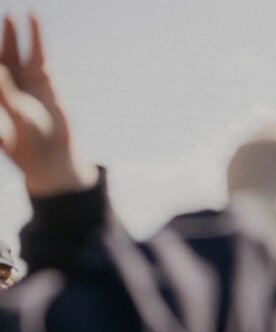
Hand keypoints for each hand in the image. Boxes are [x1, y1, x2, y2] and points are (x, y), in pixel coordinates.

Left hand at [0, 14, 96, 196]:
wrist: (53, 155)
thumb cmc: (26, 143)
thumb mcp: (13, 118)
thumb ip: (6, 94)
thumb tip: (0, 67)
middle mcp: (2, 81)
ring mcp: (21, 77)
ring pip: (13, 47)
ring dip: (11, 31)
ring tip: (8, 14)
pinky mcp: (41, 76)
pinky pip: (36, 51)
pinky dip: (35, 34)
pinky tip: (32, 17)